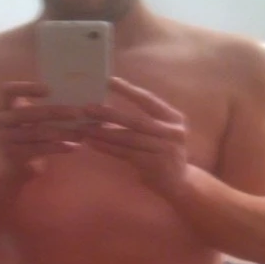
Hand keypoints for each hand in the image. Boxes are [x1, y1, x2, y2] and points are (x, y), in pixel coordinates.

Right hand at [0, 81, 80, 175]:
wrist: (12, 164)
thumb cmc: (27, 133)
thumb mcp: (29, 117)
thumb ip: (42, 105)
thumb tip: (75, 94)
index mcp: (4, 105)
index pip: (7, 90)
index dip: (26, 88)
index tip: (49, 90)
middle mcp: (0, 120)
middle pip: (28, 113)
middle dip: (55, 112)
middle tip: (78, 113)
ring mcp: (4, 139)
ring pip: (37, 133)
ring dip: (62, 132)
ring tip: (81, 133)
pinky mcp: (13, 155)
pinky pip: (39, 149)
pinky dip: (58, 148)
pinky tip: (74, 147)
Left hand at [81, 77, 188, 197]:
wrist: (179, 183)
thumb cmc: (163, 153)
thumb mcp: (161, 132)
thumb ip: (143, 120)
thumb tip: (108, 107)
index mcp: (173, 118)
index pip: (148, 100)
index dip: (128, 90)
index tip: (109, 80)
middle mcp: (172, 132)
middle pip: (136, 121)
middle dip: (109, 114)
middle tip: (88, 108)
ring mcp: (165, 149)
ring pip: (128, 138)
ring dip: (104, 133)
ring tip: (85, 128)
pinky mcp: (154, 165)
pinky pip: (125, 154)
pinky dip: (107, 148)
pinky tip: (92, 143)